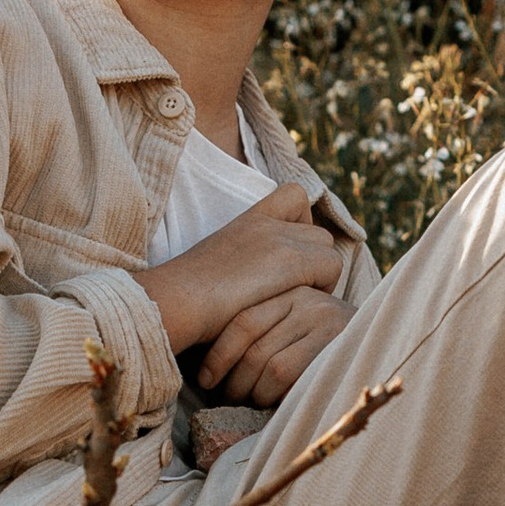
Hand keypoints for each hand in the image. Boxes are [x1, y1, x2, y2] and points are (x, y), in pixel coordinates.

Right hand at [137, 179, 346, 401]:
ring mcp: (278, 240)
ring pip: (329, 248)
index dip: (305, 222)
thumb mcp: (215, 272)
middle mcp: (266, 224)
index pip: (294, 195)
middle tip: (296, 294)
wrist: (172, 303)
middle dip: (316, 262)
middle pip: (319, 232)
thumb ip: (243, 267)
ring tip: (297, 304)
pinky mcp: (288, 262)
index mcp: (247, 221)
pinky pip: (332, 267)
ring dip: (321, 277)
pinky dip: (324, 288)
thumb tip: (258, 286)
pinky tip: (298, 310)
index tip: (293, 254)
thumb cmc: (185, 302)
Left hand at [190, 280, 349, 402]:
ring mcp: (324, 319)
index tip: (205, 378)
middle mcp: (306, 298)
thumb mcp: (293, 327)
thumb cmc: (323, 348)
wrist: (378, 351)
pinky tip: (271, 402)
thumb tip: (213, 364)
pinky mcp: (336, 342)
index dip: (218, 354)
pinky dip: (271, 393)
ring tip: (249, 401)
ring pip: (268, 361)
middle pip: (251, 342)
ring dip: (251, 390)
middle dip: (233, 377)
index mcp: (289, 290)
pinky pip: (287, 372)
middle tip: (227, 397)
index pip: (243, 320)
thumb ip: (266, 330)